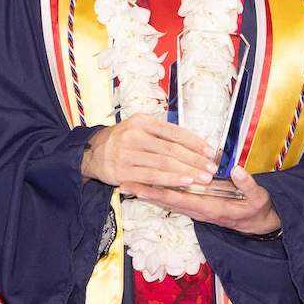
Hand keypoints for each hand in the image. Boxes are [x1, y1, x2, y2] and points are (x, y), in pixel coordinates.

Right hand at [81, 114, 217, 190]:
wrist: (92, 152)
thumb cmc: (122, 140)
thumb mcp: (139, 127)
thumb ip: (162, 133)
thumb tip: (194, 144)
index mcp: (142, 121)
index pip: (175, 132)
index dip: (195, 142)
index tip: (210, 152)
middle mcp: (134, 135)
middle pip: (172, 149)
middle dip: (195, 160)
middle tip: (211, 168)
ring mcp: (128, 154)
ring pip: (164, 164)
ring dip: (187, 171)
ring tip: (203, 177)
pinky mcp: (123, 172)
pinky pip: (152, 177)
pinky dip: (171, 180)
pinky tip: (185, 182)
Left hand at [127, 164, 282, 236]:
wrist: (260, 224)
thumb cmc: (259, 210)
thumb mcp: (259, 198)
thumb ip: (249, 185)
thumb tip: (237, 170)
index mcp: (212, 208)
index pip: (182, 200)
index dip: (160, 193)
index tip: (142, 187)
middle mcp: (200, 210)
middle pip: (168, 202)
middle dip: (146, 193)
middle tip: (124, 184)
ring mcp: (197, 209)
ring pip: (169, 201)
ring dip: (149, 192)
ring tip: (129, 184)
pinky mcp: (198, 205)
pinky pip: (176, 200)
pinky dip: (160, 193)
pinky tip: (148, 186)